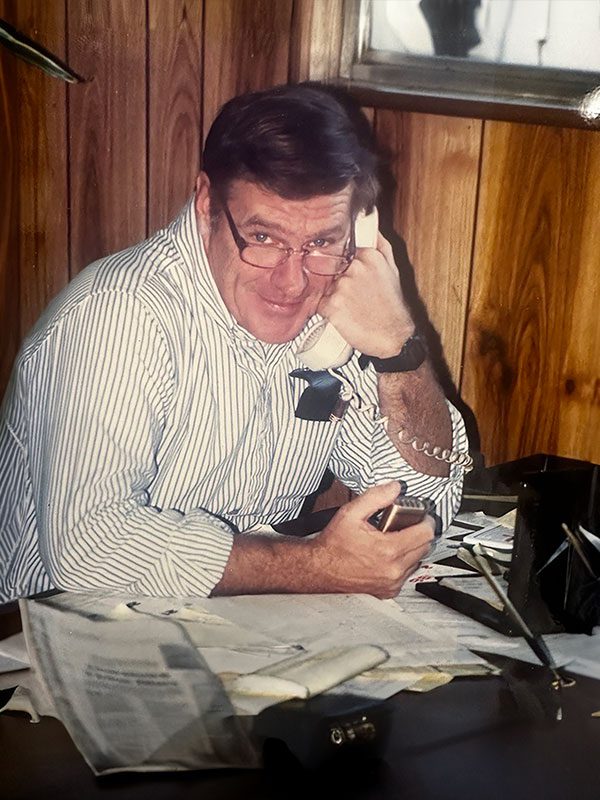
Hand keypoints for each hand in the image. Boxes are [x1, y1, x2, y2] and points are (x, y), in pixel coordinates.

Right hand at [309, 481, 434, 598]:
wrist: (319, 569)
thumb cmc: (332, 545)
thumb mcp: (351, 513)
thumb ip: (376, 497)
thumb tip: (394, 488)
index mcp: (388, 550)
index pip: (425, 534)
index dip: (425, 521)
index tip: (420, 515)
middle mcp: (393, 570)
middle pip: (425, 547)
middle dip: (418, 533)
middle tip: (404, 524)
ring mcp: (391, 583)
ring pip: (417, 561)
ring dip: (411, 549)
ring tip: (394, 538)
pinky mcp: (388, 591)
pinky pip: (406, 574)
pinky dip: (402, 563)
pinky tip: (388, 554)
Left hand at [317, 233, 414, 357]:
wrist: (394, 338)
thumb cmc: (393, 306)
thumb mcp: (393, 270)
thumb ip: (381, 245)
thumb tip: (371, 223)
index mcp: (369, 256)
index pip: (343, 252)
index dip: (343, 266)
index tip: (349, 276)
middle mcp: (355, 268)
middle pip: (332, 269)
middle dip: (337, 282)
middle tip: (354, 297)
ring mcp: (342, 287)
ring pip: (325, 288)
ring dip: (333, 298)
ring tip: (351, 308)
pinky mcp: (332, 306)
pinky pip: (320, 305)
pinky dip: (328, 312)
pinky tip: (344, 316)